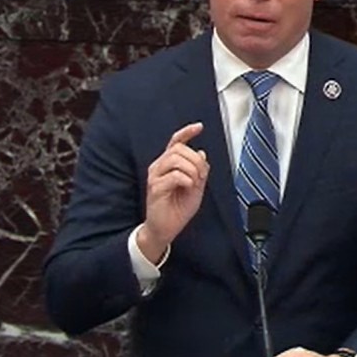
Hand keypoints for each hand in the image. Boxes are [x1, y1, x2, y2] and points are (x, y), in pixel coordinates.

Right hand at [138, 123, 208, 262]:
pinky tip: (188, 187)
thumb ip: (199, 171)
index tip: (199, 127)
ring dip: (192, 170)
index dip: (187, 132)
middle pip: (179, 149)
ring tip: (194, 183)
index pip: (176, 142)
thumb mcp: (196, 188)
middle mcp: (159, 167)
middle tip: (201, 176)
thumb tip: (201, 152)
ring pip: (176, 159)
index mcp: (168, 165)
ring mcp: (155, 176)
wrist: (165, 229)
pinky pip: (174, 175)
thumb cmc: (177, 210)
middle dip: (196, 160)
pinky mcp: (155, 187)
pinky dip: (186, 180)